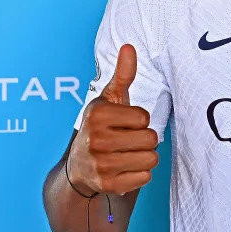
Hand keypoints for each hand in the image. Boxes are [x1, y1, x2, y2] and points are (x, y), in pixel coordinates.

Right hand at [68, 44, 159, 195]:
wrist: (79, 167)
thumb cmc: (101, 127)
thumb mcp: (109, 99)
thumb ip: (123, 74)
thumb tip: (129, 47)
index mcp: (97, 114)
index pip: (144, 118)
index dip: (139, 120)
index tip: (124, 123)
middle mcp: (96, 139)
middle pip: (151, 139)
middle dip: (144, 139)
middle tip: (127, 140)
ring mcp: (100, 164)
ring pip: (151, 159)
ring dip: (144, 157)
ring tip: (127, 153)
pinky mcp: (108, 185)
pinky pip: (145, 178)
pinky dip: (140, 174)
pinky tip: (124, 169)